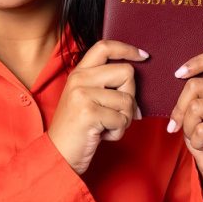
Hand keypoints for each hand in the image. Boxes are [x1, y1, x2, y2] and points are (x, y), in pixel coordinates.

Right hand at [47, 40, 147, 175]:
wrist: (59, 154)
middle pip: (126, 72)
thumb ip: (104, 83)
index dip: (128, 49)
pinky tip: (102, 135)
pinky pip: (122, 119)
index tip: (143, 56)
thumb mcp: (86, 99)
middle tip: (117, 112)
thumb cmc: (78, 129)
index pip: (105, 46)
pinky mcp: (89, 113)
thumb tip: (135, 78)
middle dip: (131, 95)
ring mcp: (82, 95)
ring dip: (124, 119)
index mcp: (79, 72)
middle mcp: (79, 79)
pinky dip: (118, 132)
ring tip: (106, 126)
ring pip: (127, 99)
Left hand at [167, 49, 202, 192]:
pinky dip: (197, 141)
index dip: (196, 63)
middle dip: (180, 108)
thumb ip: (191, 95)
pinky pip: (201, 128)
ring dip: (189, 127)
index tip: (178, 75)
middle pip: (194, 85)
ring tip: (200, 136)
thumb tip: (177, 77)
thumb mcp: (193, 113)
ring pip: (195, 107)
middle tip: (180, 125)